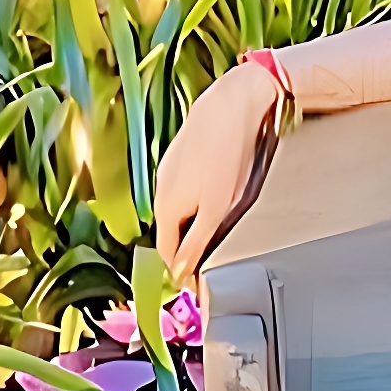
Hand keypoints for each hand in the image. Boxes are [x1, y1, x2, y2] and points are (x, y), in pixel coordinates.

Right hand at [153, 55, 290, 285]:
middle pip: (170, 233)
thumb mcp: (216, 208)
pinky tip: (213, 201)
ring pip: (177, 211)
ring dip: (191, 227)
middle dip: (186, 250)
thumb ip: (196, 242)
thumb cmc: (226, 157)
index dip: (182, 271)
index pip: (167, 253)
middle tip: (208, 264)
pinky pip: (184, 192)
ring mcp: (169, 172)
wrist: (230, 104)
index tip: (197, 286)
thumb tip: (180, 273)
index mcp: (166, 208)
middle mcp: (161, 191)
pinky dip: (195, 205)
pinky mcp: (181, 157)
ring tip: (213, 236)